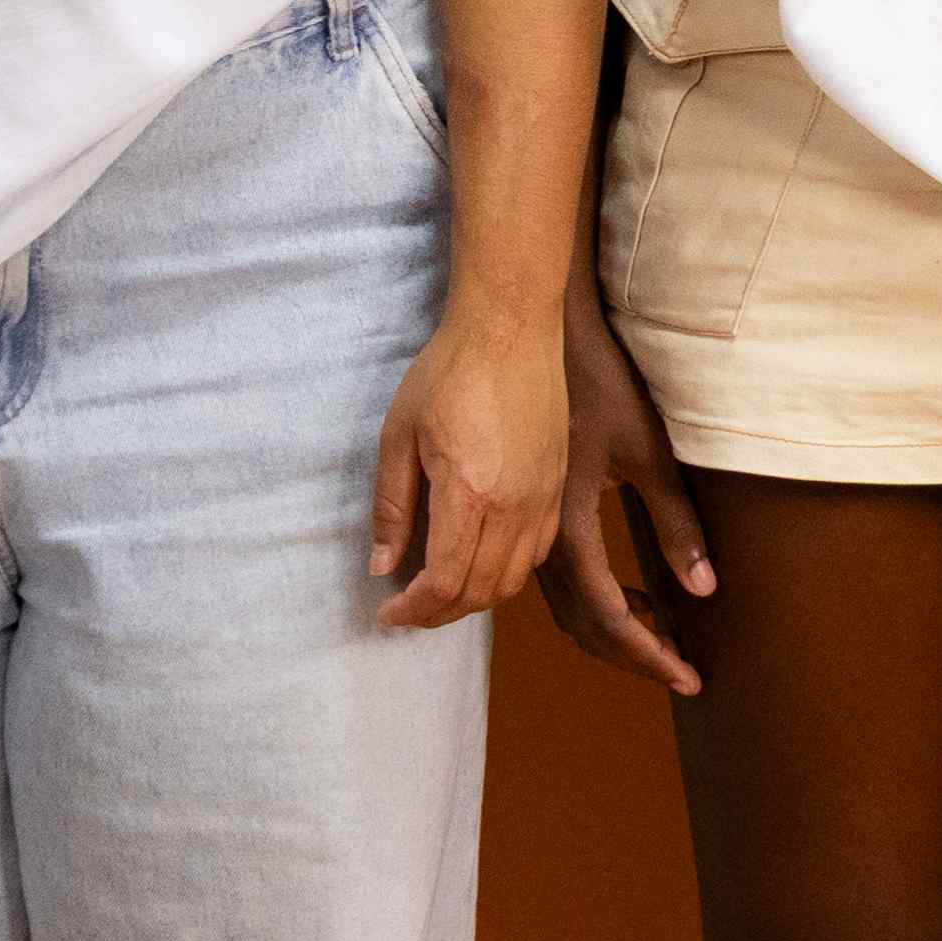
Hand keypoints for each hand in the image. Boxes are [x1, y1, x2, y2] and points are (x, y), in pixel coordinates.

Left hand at [370, 300, 565, 631]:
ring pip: (514, 579)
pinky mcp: (558, 483)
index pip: (445, 583)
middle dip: (439, 613)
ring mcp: (543, 496)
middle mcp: (515, 505)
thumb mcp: (399, 436)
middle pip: (481, 592)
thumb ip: (392, 507)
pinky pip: (538, 551)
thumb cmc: (448, 372)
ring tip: (441, 591)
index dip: (413, 610)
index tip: (388, 611)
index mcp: (470, 494)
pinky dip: (508, 573)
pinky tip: (482, 559)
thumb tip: (383, 566)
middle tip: (408, 608)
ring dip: (475, 599)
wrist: (511, 327)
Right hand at [539, 275, 716, 692]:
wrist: (541, 339)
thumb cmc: (601, 385)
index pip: (609, 617)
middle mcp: (540, 541)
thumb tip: (706, 590)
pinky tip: (637, 598)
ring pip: (569, 609)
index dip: (648, 654)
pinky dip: (599, 603)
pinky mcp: (533, 517)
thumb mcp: (649, 451)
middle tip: (683, 672)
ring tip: (667, 640)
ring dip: (616, 632)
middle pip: (584, 626)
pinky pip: (562, 583)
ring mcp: (530, 531)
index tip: (687, 678)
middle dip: (634, 655)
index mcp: (568, 529)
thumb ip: (676, 523)